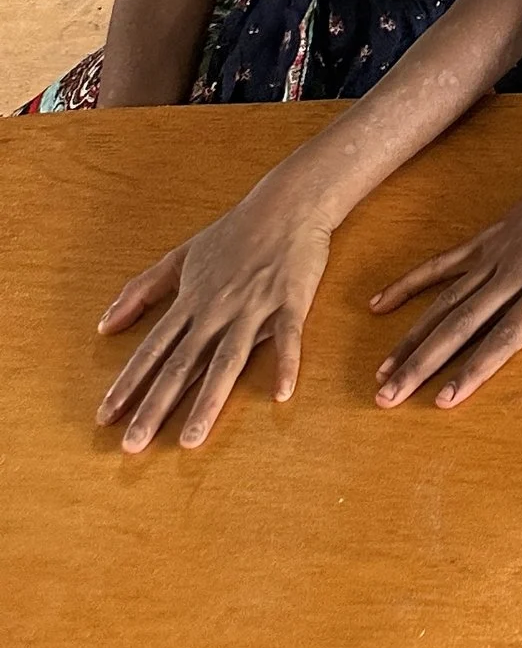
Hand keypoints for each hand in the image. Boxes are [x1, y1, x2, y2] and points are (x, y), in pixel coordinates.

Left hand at [96, 178, 333, 451]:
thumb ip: (142, 290)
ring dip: (208, 401)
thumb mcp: (182, 255)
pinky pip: (288, 337)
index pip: (153, 349)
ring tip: (191, 439)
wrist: (289, 202)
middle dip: (155, 406)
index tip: (105, 417)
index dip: (128, 384)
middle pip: (182, 364)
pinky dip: (286, 364)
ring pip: (227, 360)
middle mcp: (217, 308)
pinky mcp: (290, 301)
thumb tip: (105, 324)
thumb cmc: (236, 230)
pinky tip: (282, 394)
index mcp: (192, 299)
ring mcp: (254, 307)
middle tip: (133, 445)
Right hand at [371, 121, 521, 409]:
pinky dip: (411, 282)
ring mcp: (496, 254)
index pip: (506, 336)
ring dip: (411, 337)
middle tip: (387, 399)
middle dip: (423, 364)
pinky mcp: (487, 239)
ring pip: (445, 301)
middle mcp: (515, 271)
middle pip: (462, 325)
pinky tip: (379, 304)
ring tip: (381, 372)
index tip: (444, 401)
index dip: (475, 369)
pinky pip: (442, 263)